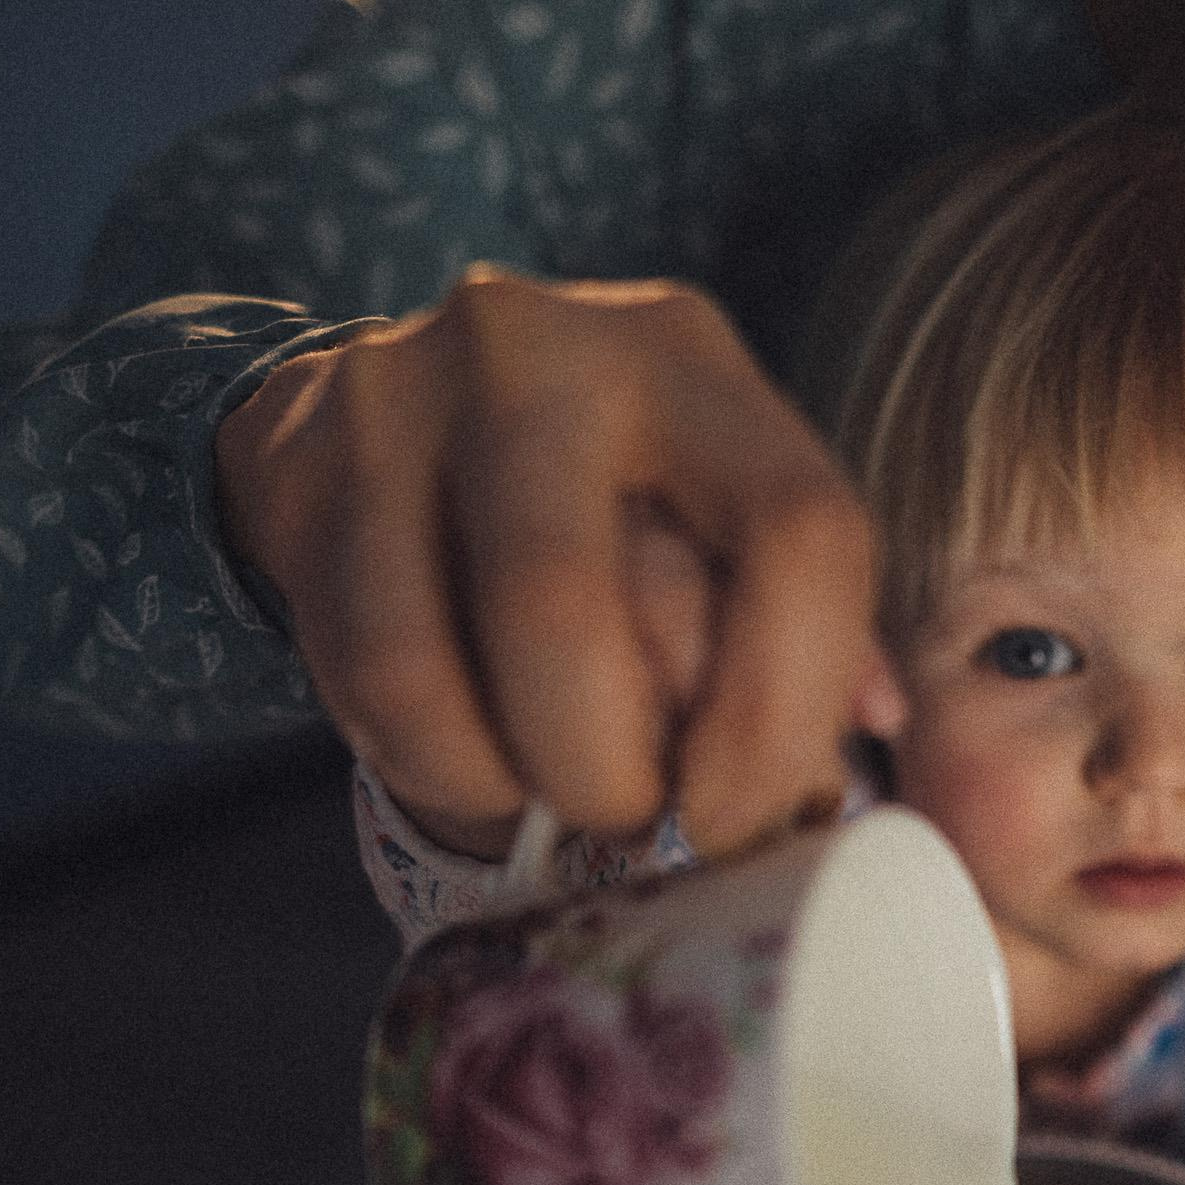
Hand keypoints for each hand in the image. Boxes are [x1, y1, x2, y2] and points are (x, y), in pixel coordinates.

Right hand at [215, 268, 904, 859]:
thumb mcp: (711, 523)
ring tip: (546, 809)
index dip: (784, 709)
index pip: (800, 530)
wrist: (381, 410)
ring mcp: (405, 401)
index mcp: (695, 363)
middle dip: (608, 776)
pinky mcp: (308, 476)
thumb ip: (798, 622)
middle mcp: (550, 354)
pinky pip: (368, 679)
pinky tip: (472, 772)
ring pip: (439, 659)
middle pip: (574, 607)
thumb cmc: (593, 501)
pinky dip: (432, 768)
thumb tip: (875, 730)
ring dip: (506, 783)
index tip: (744, 808)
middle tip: (634, 831)